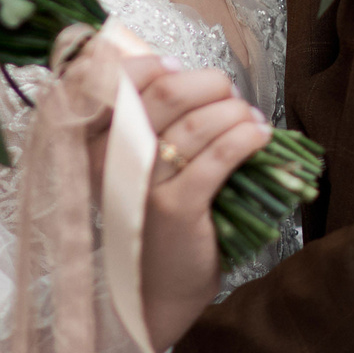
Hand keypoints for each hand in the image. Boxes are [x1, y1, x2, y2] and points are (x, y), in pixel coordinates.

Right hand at [118, 56, 274, 352]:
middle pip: (164, 93)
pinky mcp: (175, 209)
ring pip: (196, 124)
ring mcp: (141, 184)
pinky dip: (245, 139)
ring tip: (251, 118)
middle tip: (229, 94)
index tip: (182, 70)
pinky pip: (217, 158)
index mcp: (93, 140)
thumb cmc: (150, 218)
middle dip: (207, 84)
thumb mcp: (133, 165)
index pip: (117, 80)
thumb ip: (144, 121)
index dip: (155, 65)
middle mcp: (109, 158)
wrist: (154, 287)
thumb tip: (187, 73)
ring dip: (234, 112)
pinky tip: (260, 136)